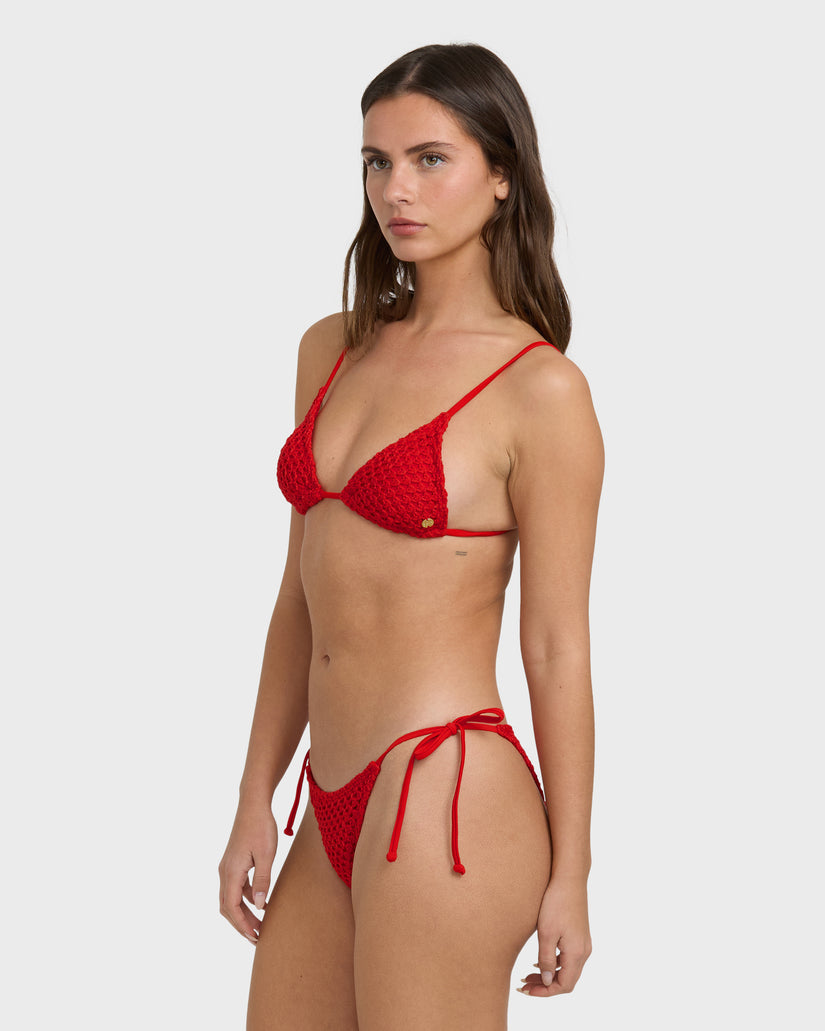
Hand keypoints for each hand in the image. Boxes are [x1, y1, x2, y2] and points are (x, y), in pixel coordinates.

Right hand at [218, 803, 277, 944]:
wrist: (253, 804)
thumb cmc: (261, 827)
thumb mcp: (266, 854)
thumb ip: (262, 880)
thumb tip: (259, 906)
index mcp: (231, 871)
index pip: (231, 907)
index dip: (242, 925)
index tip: (254, 937)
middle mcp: (225, 871)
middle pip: (228, 906)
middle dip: (241, 924)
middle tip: (258, 938)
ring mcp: (228, 867)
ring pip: (230, 898)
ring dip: (243, 913)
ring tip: (260, 925)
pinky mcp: (234, 862)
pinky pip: (236, 887)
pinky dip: (245, 899)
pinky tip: (261, 902)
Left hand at [519, 877, 591, 996]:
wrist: (569, 879)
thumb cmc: (556, 903)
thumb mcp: (546, 933)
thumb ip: (546, 959)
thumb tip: (547, 982)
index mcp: (577, 953)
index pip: (563, 985)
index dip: (544, 992)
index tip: (526, 990)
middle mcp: (584, 952)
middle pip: (566, 980)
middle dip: (545, 986)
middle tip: (524, 984)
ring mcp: (583, 944)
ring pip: (567, 970)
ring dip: (549, 975)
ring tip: (528, 975)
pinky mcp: (580, 936)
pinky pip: (568, 958)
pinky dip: (554, 964)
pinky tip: (539, 960)